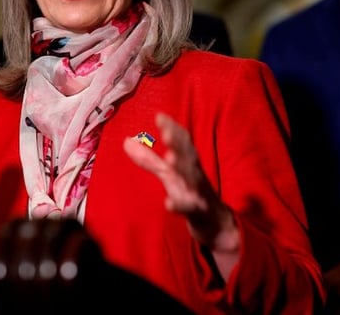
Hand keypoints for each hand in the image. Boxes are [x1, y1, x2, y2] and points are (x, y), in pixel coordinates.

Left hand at [123, 113, 238, 276]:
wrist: (213, 223)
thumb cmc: (189, 192)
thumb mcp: (168, 174)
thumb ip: (148, 158)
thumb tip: (125, 140)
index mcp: (188, 161)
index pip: (183, 140)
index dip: (173, 128)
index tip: (160, 116)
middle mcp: (195, 172)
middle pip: (188, 154)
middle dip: (178, 142)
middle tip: (166, 132)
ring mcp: (198, 192)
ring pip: (192, 178)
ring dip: (182, 167)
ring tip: (170, 158)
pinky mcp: (198, 211)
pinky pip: (190, 207)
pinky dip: (179, 205)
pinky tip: (168, 203)